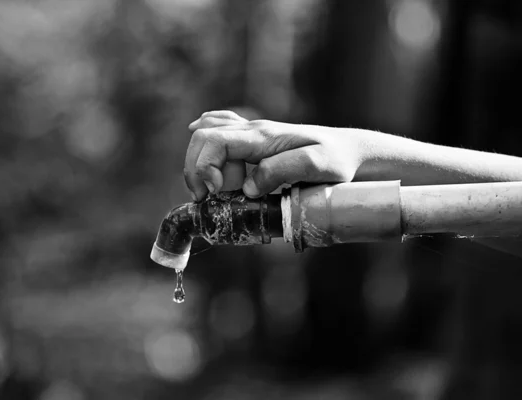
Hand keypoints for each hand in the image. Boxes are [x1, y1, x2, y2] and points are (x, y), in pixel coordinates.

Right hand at [185, 110, 364, 199]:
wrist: (351, 151)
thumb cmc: (338, 161)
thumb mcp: (317, 167)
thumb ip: (281, 171)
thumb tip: (248, 186)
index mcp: (262, 137)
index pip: (213, 141)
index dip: (204, 168)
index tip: (216, 194)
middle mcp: (252, 131)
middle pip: (202, 137)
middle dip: (196, 169)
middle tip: (210, 197)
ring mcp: (252, 133)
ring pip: (205, 134)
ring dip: (201, 163)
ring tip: (220, 188)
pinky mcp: (254, 140)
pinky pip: (219, 128)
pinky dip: (206, 143)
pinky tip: (209, 156)